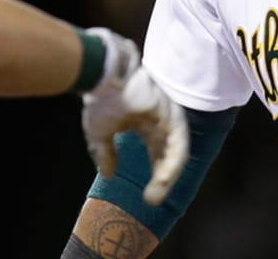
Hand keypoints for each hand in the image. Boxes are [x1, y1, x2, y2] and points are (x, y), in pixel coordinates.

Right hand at [81, 30, 188, 204]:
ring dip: (168, 175)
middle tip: (152, 200)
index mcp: (144, 123)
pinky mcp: (173, 116)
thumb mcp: (99, 132)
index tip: (147, 195)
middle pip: (167, 155)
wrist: (103, 77)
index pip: (155, 153)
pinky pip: (178, 146)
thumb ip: (105, 153)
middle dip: (162, 179)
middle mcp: (160, 121)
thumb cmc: (100, 99)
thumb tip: (108, 174)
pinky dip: (171, 164)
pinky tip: (162, 179)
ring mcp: (168, 118)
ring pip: (176, 153)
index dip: (153, 174)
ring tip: (157, 194)